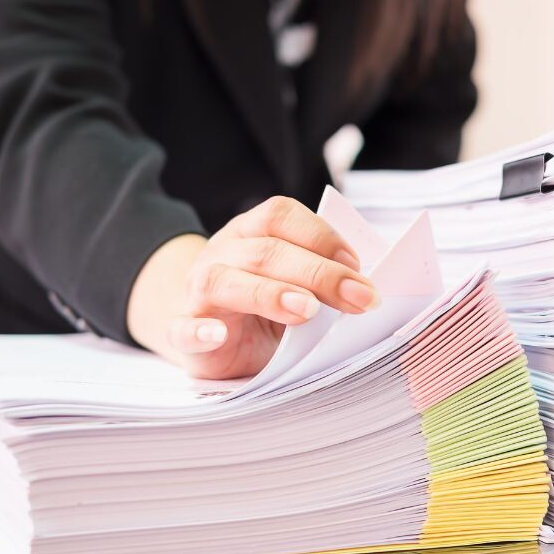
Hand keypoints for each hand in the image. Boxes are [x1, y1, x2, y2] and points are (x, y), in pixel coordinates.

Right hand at [127, 196, 379, 378]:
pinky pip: (183, 328)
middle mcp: (222, 254)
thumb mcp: (297, 287)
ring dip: (270, 293)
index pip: (280, 215)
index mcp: (251, 233)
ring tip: (307, 311)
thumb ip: (325, 283)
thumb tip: (371, 290)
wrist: (211, 338)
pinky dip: (199, 330)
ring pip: (226, 281)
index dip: (320, 235)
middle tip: (360, 298)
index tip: (358, 265)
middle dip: (319, 273)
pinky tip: (217, 334)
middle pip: (266, 251)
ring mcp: (197, 292)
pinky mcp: (182, 332)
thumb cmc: (266, 310)